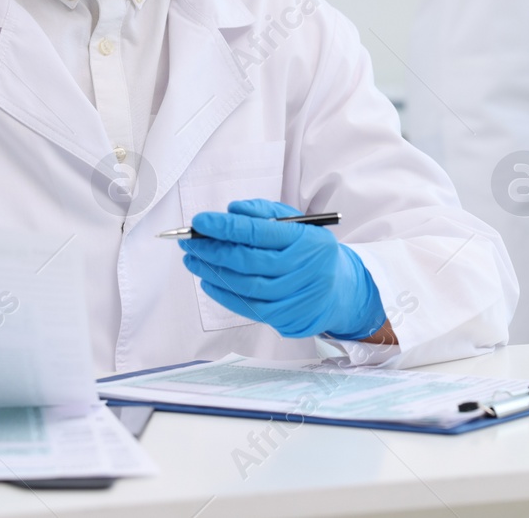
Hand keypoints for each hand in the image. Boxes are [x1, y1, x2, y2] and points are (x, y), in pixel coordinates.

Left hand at [179, 199, 384, 339]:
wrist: (340, 290)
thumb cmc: (311, 252)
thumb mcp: (297, 224)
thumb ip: (265, 213)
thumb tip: (232, 211)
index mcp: (307, 239)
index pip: (260, 231)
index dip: (226, 227)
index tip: (200, 221)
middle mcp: (303, 268)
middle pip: (248, 259)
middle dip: (212, 249)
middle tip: (189, 240)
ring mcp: (295, 296)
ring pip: (244, 284)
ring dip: (212, 271)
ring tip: (193, 259)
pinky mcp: (286, 317)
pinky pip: (248, 305)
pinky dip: (223, 293)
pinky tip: (208, 280)